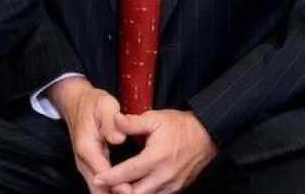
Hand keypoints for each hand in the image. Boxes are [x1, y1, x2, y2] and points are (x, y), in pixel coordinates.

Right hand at [47, 77, 125, 185]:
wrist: (77, 103)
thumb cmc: (93, 104)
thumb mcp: (104, 106)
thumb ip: (111, 122)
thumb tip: (119, 139)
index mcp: (87, 148)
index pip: (103, 174)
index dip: (118, 186)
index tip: (133, 191)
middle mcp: (83, 162)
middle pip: (99, 189)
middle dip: (116, 193)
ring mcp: (86, 167)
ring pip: (99, 191)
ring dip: (115, 193)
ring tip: (134, 193)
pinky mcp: (91, 169)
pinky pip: (101, 187)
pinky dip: (113, 191)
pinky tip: (128, 191)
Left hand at [91, 109, 215, 193]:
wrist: (206, 136)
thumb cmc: (179, 126)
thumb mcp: (155, 118)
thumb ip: (133, 122)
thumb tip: (114, 120)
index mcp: (157, 157)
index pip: (130, 172)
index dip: (112, 177)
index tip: (98, 178)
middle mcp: (165, 175)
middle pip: (137, 192)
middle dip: (119, 191)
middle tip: (103, 186)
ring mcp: (172, 184)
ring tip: (116, 189)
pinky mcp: (177, 188)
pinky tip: (133, 189)